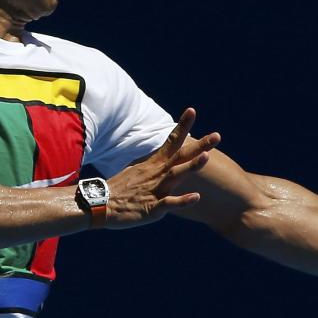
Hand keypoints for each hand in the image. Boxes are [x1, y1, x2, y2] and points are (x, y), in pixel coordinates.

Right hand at [103, 108, 220, 228]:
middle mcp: (157, 172)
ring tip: (207, 157)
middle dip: (200, 145)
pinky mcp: (152, 207)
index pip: (171, 140)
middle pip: (181, 155)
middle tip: (217, 135)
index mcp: (154, 163)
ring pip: (176, 175)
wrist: (100, 203)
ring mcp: (155, 189)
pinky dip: (183, 200)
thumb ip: (154, 164)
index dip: (183, 125)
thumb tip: (163, 155)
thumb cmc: (120, 187)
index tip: (192, 110)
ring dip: (192, 166)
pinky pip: (169, 203)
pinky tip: (197, 197)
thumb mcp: (138, 170)